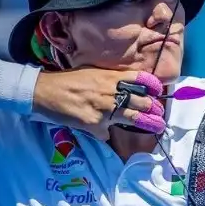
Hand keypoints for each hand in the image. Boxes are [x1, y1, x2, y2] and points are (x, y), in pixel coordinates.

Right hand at [32, 69, 165, 139]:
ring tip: (158, 126)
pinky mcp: (95, 124)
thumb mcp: (94, 73)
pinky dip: (106, 133)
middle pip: (143, 102)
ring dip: (148, 123)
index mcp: (112, 77)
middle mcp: (113, 92)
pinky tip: (103, 131)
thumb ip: (112, 80)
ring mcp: (105, 109)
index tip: (159, 91)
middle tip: (159, 113)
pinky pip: (107, 132)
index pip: (141, 79)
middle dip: (153, 108)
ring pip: (134, 118)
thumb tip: (129, 88)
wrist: (45, 91)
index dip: (154, 85)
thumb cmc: (69, 81)